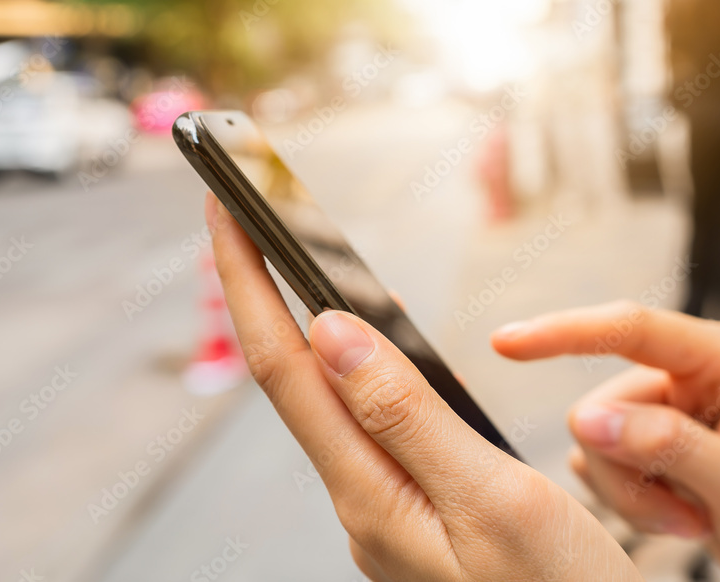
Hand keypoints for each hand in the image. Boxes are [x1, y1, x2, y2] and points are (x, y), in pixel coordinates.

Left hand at [205, 193, 643, 581]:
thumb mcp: (494, 499)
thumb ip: (407, 418)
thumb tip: (330, 332)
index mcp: (371, 496)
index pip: (285, 367)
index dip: (248, 283)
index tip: (225, 208)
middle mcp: (362, 501)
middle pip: (293, 378)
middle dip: (261, 290)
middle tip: (248, 215)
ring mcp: (384, 510)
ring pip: (329, 401)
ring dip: (306, 325)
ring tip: (294, 263)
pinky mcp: (412, 512)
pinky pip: (368, 427)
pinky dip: (358, 369)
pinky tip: (372, 350)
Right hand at [492, 302, 719, 581]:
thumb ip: (668, 445)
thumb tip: (588, 418)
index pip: (629, 329)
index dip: (563, 332)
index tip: (507, 342)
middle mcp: (686, 374)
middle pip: (599, 406)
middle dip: (631, 472)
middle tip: (684, 511)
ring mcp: (663, 409)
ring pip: (594, 444)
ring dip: (634, 495)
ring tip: (690, 516)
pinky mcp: (647, 441)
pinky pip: (601, 467)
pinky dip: (632, 504)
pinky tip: (679, 514)